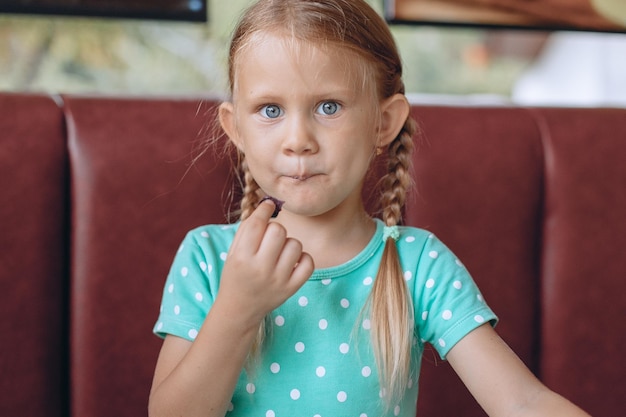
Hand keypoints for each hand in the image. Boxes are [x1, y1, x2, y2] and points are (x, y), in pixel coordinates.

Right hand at [218, 199, 313, 323]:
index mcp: (241, 257)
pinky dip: (303, 258)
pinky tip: (292, 261)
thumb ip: (248, 228)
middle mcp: (260, 269)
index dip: (265, 209)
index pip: (257, 223)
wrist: (240, 308)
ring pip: (295, 244)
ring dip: (288, 243)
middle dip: (275, 228)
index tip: (268, 206)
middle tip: (270, 236)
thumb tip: (268, 205)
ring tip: (279, 252)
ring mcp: (278, 280)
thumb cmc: (237, 273)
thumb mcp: (233, 251)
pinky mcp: (291, 288)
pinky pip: (308, 262)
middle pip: (278, 230)